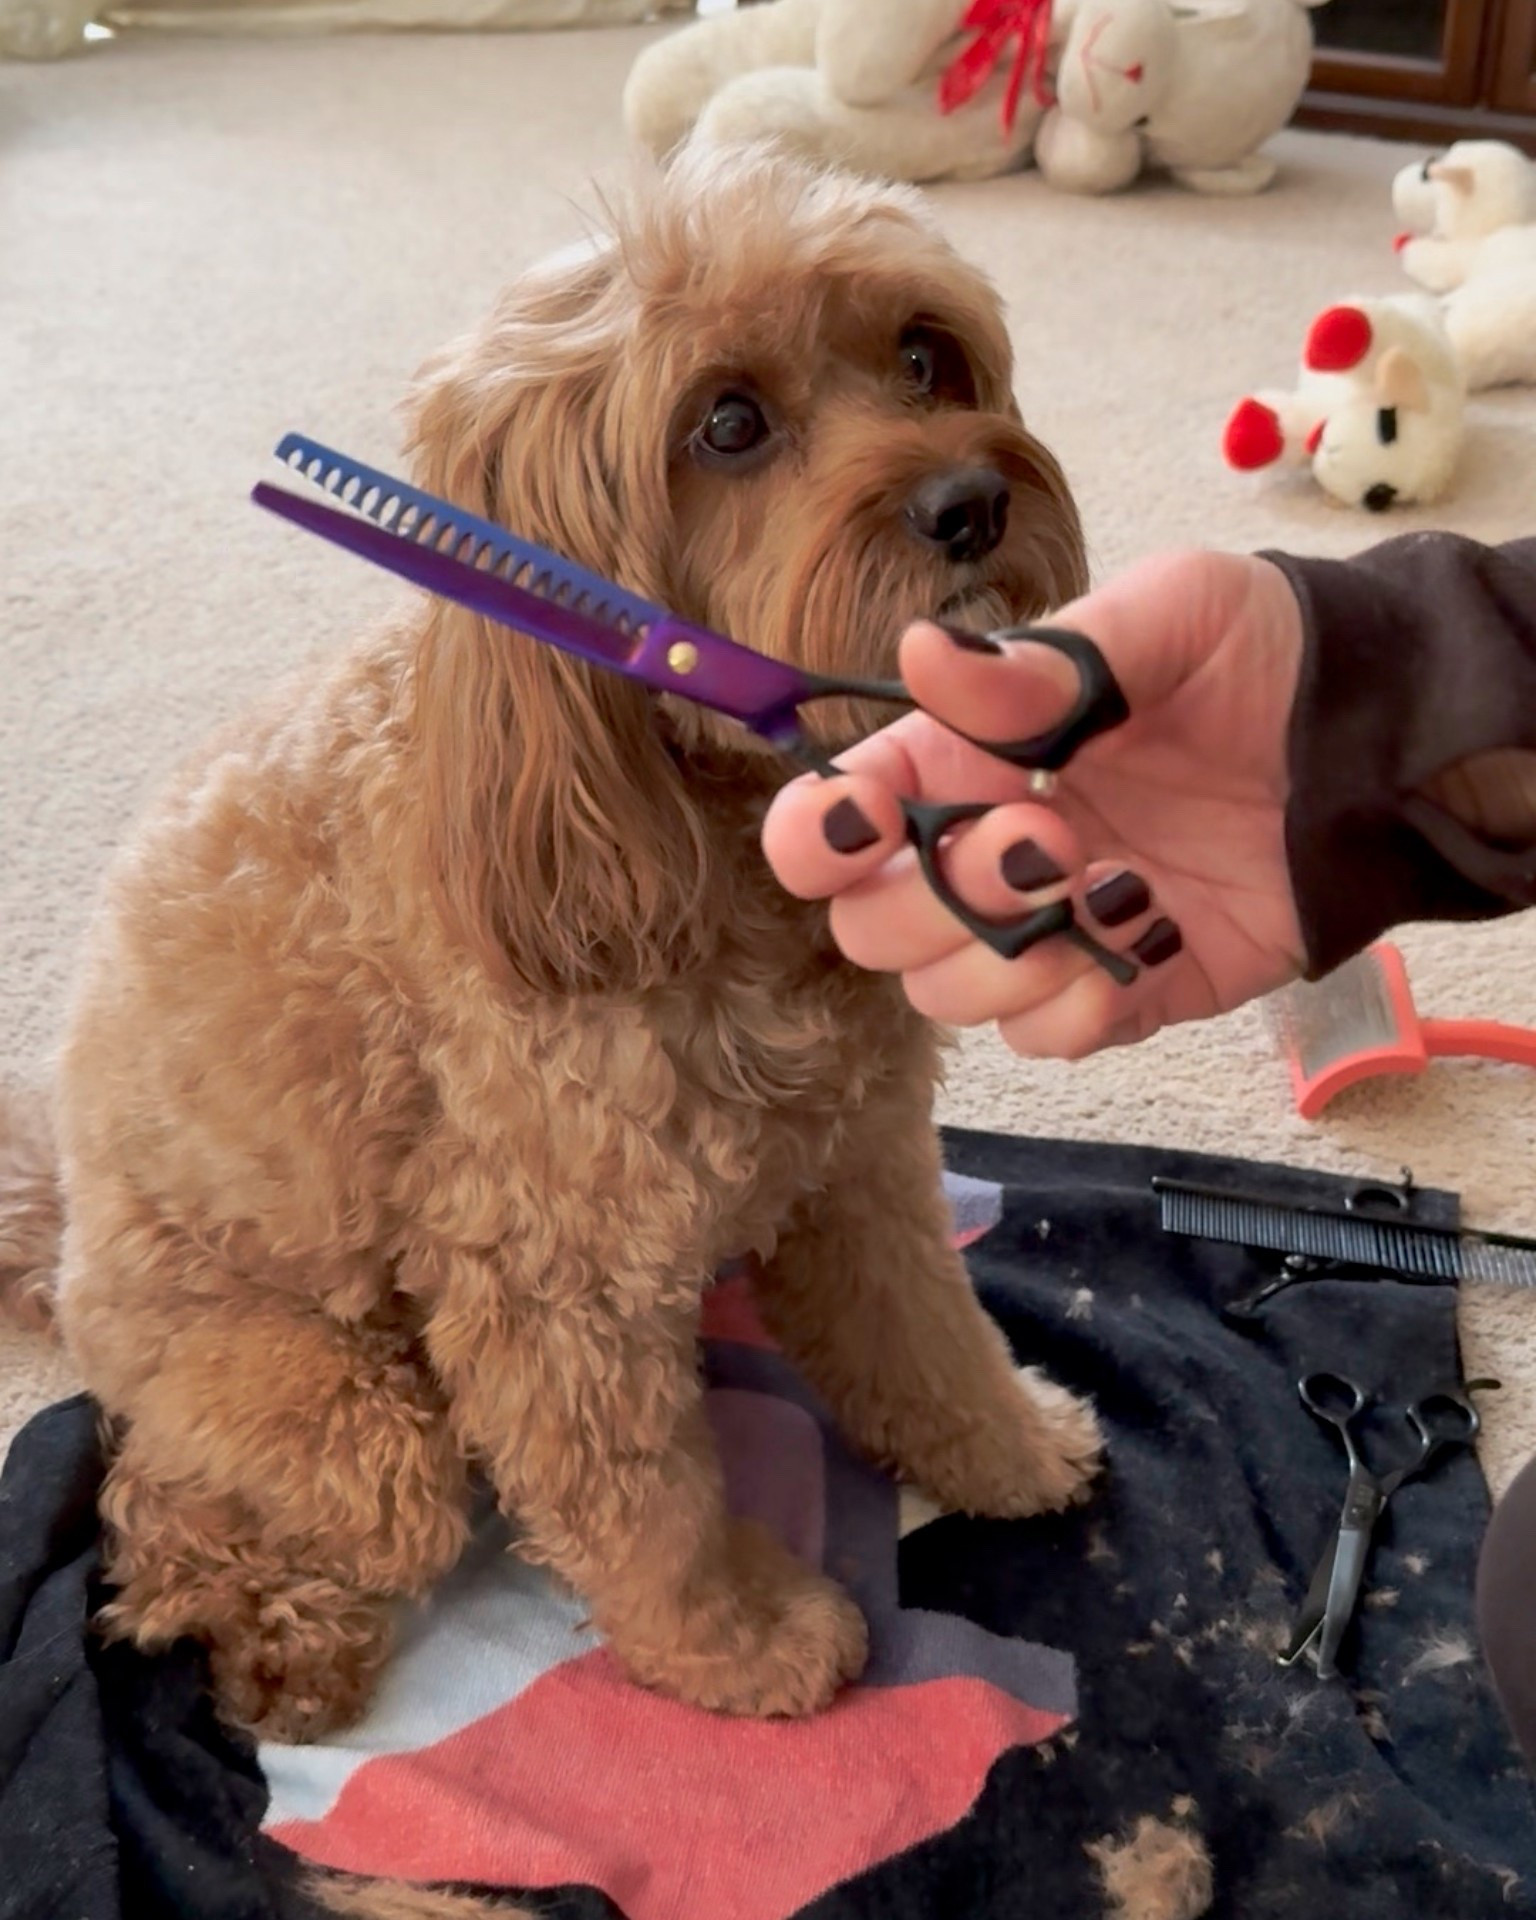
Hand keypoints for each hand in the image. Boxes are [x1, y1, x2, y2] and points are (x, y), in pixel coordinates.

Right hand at [762, 550, 1308, 1058]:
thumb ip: (1040, 664)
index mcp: (964, 756)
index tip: (877, 821)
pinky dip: (1079, 1005)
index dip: (821, 835)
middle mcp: (985, 850)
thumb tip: (920, 657)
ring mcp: (1049, 929)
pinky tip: (1147, 934)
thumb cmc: (1260, 657)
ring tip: (1112, 886)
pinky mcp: (1123, 988)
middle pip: (875, 928)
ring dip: (1013, 954)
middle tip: (1050, 840)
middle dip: (942, 895)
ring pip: (949, 995)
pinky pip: (1045, 1041)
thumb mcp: (1162, 618)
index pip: (832, 821)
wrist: (1380, 738)